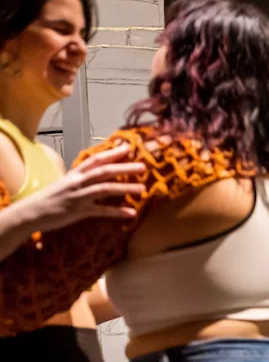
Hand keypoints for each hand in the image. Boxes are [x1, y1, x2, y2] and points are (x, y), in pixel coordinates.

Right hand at [25, 145, 145, 231]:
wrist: (31, 212)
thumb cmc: (50, 199)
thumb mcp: (66, 184)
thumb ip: (82, 179)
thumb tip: (99, 176)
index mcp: (75, 174)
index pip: (95, 160)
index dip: (112, 153)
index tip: (128, 148)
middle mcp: (77, 182)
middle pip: (104, 171)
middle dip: (124, 168)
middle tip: (143, 166)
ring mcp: (78, 196)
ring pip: (105, 189)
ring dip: (125, 188)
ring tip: (142, 189)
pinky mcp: (79, 211)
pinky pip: (101, 211)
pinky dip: (117, 212)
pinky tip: (131, 213)